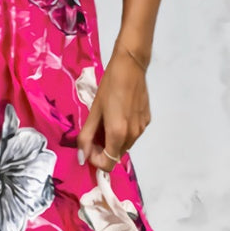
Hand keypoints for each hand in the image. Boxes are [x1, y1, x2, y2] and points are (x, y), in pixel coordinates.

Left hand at [77, 46, 150, 171]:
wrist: (130, 67)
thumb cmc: (109, 87)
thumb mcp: (94, 111)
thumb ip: (86, 136)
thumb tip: (82, 156)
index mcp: (118, 134)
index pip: (108, 164)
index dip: (95, 160)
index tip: (89, 146)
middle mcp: (133, 135)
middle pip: (116, 155)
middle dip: (103, 149)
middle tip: (95, 131)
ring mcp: (142, 128)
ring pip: (124, 145)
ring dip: (113, 140)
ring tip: (106, 121)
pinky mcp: (147, 120)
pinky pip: (132, 134)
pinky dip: (123, 131)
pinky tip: (119, 113)